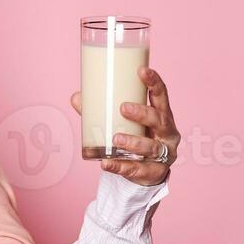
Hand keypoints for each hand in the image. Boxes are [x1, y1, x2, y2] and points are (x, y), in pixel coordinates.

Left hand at [69, 65, 178, 186]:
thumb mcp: (123, 123)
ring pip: (150, 147)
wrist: (146, 173)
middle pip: (158, 119)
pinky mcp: (155, 172)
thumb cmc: (136, 138)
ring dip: (133, 141)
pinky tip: (106, 163)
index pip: (161, 95)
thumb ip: (101, 111)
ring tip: (115, 138)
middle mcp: (167, 132)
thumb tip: (76, 97)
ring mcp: (164, 153)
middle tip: (123, 108)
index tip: (142, 70)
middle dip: (142, 113)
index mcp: (161, 115)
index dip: (154, 82)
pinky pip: (138, 169)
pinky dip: (120, 166)